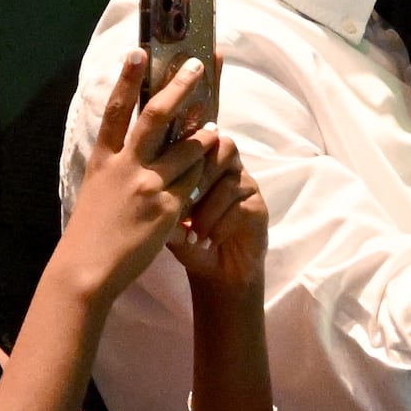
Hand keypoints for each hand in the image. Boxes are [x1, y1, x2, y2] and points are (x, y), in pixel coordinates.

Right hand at [50, 52, 218, 310]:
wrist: (88, 269)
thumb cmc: (91, 231)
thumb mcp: (97, 188)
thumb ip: (117, 164)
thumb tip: (137, 144)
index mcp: (104, 159)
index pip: (117, 110)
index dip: (127, 78)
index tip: (139, 51)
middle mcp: (126, 166)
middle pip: (157, 116)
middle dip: (180, 87)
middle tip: (197, 65)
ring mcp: (148, 186)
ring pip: (187, 149)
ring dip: (204, 135)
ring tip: (214, 129)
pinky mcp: (167, 208)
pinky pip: (195, 182)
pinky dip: (204, 173)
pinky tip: (210, 170)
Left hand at [170, 133, 268, 301]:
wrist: (214, 272)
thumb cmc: (188, 240)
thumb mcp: (167, 221)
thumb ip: (161, 200)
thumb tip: (152, 189)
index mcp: (204, 160)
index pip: (198, 138)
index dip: (184, 153)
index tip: (167, 182)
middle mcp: (228, 166)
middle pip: (223, 147)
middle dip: (200, 177)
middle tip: (183, 207)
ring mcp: (245, 184)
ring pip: (230, 181)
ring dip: (208, 209)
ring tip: (194, 233)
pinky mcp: (258, 206)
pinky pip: (241, 206)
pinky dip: (221, 224)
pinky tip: (208, 240)